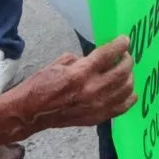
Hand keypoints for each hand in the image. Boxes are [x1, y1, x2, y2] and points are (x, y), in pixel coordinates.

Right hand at [11, 39, 135, 130]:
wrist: (30, 113)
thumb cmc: (40, 85)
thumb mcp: (59, 63)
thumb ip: (82, 59)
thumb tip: (98, 57)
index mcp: (80, 73)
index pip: (109, 54)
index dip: (120, 45)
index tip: (124, 40)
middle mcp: (92, 90)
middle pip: (122, 72)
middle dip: (127, 60)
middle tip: (125, 55)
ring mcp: (96, 106)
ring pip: (126, 89)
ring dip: (129, 77)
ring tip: (125, 71)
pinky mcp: (96, 118)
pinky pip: (121, 108)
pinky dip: (128, 97)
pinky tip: (128, 90)